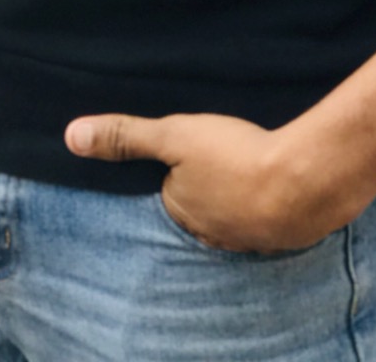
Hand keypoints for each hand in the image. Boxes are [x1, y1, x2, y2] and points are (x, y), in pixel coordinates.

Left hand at [67, 29, 375, 253]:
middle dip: (208, 187)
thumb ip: (125, 136)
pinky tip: (278, 182)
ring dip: (240, 195)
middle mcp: (209, 235)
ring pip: (235, 215)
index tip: (188, 153)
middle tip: (222, 158)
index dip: (177, 171)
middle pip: (201, 208)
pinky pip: (267, 219)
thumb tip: (70, 137)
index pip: (170, 192)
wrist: (305, 181)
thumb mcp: (174, 136)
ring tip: (249, 168)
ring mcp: (248, 238)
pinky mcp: (283, 234)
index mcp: (181, 211)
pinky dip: (269, 203)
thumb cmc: (235, 156)